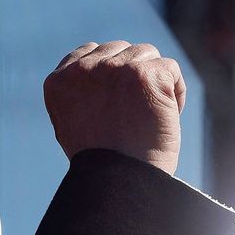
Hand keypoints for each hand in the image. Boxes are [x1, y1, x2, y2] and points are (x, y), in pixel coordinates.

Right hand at [43, 41, 185, 175]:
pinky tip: (167, 115)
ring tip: (151, 115)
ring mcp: (115, 69)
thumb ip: (79, 93)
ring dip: (154, 81)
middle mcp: (84, 69)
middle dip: (132, 75)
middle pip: (121, 50)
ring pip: (147, 55)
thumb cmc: (102, 165)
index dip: (110, 74)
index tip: (118, 101)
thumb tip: (101, 76)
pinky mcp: (146, 74)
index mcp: (59, 81)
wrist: (121, 184)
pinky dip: (175, 92)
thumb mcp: (71, 125)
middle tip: (136, 112)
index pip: (90, 52)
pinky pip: (170, 68)